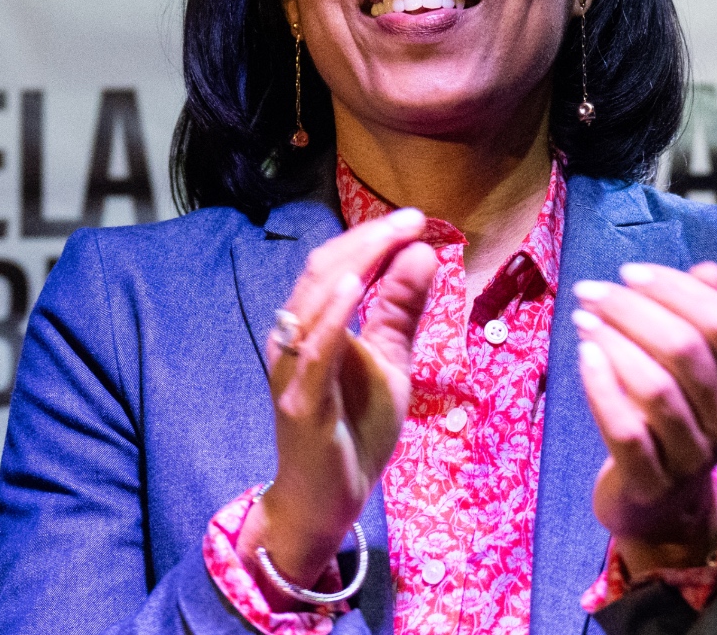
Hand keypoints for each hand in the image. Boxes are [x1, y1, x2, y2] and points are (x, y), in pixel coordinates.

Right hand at [242, 210, 435, 606]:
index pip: (336, 266)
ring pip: (314, 301)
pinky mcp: (301, 402)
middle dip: (369, 240)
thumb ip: (400, 312)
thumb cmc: (354, 430)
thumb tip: (422, 254)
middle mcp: (293, 338)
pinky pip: (314, 353)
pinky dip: (332, 317)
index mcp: (312, 325)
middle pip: (323, 272)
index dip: (372, 237)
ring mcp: (294, 369)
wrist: (326, 499)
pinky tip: (355, 288)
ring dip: (355, 264)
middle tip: (412, 218)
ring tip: (391, 238)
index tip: (415, 217)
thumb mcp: (390, 363)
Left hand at [575, 262, 716, 572]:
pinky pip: (626, 430)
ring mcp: (693, 455)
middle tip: (590, 291)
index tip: (628, 272)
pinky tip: (582, 356)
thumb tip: (710, 269)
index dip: (677, 289)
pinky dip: (601, 387)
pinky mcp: (652, 481)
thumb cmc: (669, 420)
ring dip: (613, 342)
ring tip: (583, 318)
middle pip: (686, 349)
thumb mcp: (691, 372)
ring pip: (656, 388)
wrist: (660, 504)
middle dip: (632, 310)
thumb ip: (699, 320)